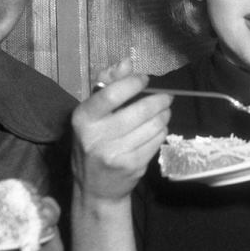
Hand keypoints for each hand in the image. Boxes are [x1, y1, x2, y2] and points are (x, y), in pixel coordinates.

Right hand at [71, 58, 171, 205]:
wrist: (95, 189)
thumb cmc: (93, 143)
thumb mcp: (92, 115)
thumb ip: (108, 85)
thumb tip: (126, 62)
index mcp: (83, 119)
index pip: (111, 94)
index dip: (133, 83)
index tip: (145, 80)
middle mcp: (96, 137)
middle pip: (139, 110)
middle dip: (159, 100)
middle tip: (166, 97)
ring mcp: (115, 154)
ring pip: (153, 125)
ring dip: (164, 115)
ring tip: (164, 112)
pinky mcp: (132, 166)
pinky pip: (157, 140)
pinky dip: (161, 131)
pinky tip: (157, 130)